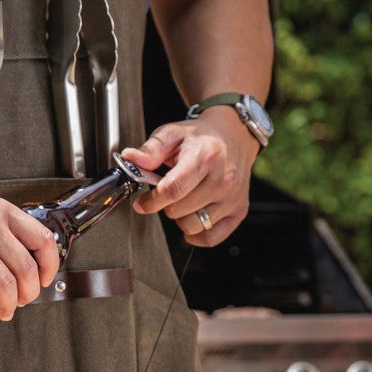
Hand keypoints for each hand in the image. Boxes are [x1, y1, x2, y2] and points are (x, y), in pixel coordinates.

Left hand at [121, 108, 259, 246]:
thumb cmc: (201, 138)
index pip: (173, 190)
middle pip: (179, 211)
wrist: (233, 136)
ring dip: (181, 218)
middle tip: (169, 192)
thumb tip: (131, 158)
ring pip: (192, 227)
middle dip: (166, 205)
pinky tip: (193, 216)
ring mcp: (233, 198)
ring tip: (184, 200)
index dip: (151, 201)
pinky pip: (210, 238)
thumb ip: (151, 149)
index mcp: (205, 158)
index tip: (142, 203)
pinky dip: (196, 234)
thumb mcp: (173, 134)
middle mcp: (223, 180)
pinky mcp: (239, 211)